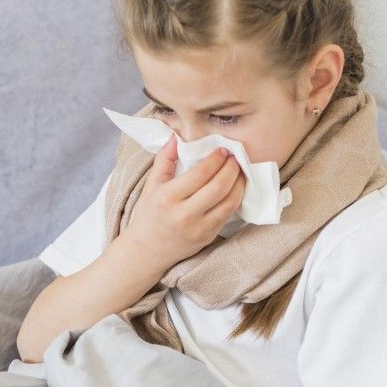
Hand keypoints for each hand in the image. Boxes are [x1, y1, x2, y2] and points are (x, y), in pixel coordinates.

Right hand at [120, 134, 245, 270]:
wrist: (146, 250)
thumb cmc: (148, 215)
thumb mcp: (152, 185)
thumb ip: (165, 158)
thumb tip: (176, 135)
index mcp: (168, 198)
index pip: (200, 174)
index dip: (215, 160)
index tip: (222, 150)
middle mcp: (185, 214)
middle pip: (219, 187)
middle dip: (231, 168)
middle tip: (234, 157)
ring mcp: (199, 228)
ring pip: (230, 202)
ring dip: (239, 183)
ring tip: (239, 171)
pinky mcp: (208, 237)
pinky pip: (228, 214)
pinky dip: (235, 198)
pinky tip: (235, 187)